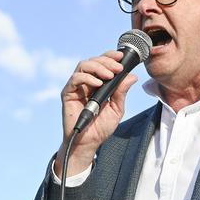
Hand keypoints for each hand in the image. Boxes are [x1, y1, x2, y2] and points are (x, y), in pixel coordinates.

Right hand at [54, 50, 137, 177]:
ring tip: (109, 75)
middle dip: (107, 61)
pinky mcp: (68, 94)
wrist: (88, 143)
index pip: (103, 63)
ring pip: (83, 65)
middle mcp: (87, 82)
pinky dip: (87, 77)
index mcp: (98, 83)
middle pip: (94, 61)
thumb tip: (132, 76)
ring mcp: (77, 87)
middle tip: (118, 68)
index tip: (122, 57)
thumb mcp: (117, 108)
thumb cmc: (101, 127)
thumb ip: (122, 92)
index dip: (111, 56)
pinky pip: (75, 79)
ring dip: (98, 67)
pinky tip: (97, 83)